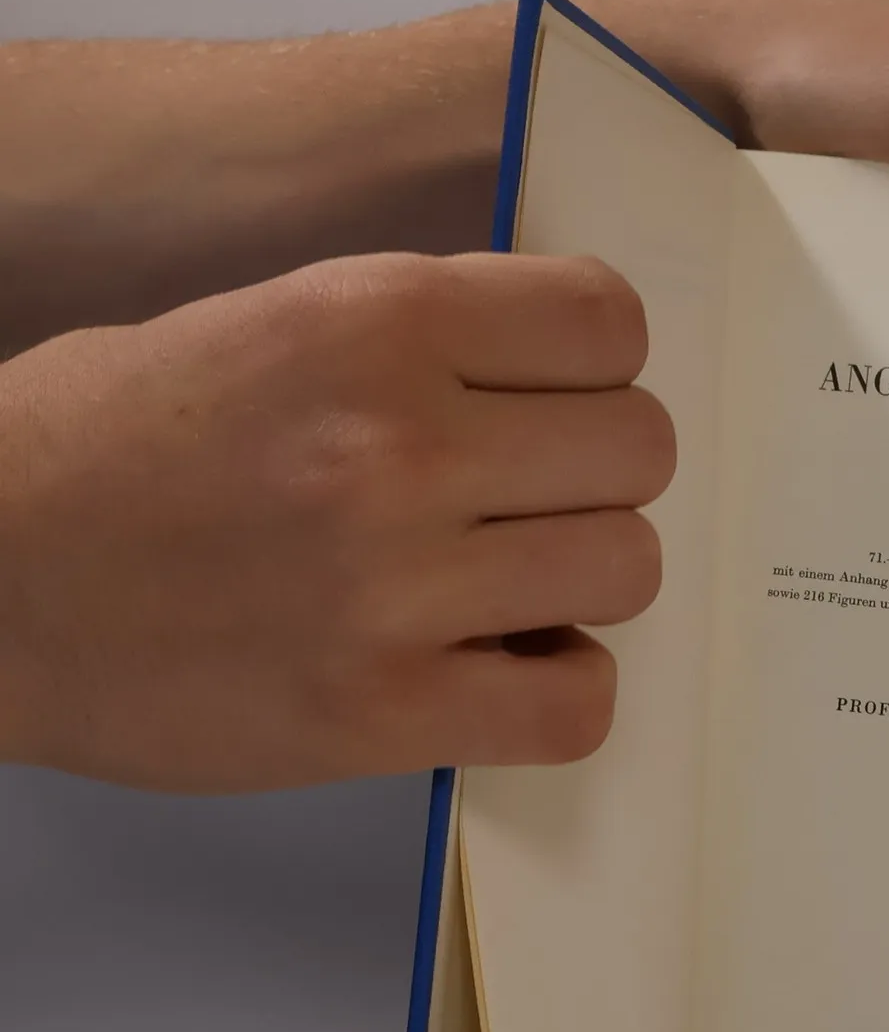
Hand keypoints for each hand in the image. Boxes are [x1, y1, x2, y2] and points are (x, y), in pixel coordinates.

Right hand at [0, 253, 671, 791]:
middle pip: (641, 449)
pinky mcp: (382, 712)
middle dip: (598, 476)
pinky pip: (578, 706)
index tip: (558, 403)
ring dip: (585, 582)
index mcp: (372, 320)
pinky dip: (562, 691)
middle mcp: (399, 443)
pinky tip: (504, 668)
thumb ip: (423, 344)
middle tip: (530, 503)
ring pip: (629, 569)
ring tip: (507, 586)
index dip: (598, 370)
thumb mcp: (267, 325)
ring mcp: (394, 586)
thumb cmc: (105, 448)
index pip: (610, 322)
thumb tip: (563, 386)